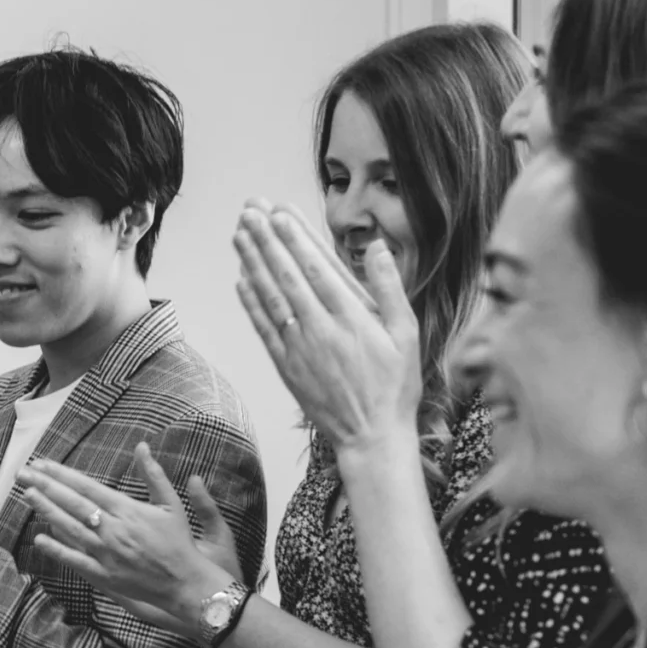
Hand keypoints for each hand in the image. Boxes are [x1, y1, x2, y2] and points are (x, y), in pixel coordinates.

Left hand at [15, 444, 238, 631]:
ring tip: (27, 495)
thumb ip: (154, 475)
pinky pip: (75, 560)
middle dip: (45, 487)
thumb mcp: (172, 504)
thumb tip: (142, 446)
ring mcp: (106, 553)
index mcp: (127, 510)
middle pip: (72, 504)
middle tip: (23, 474)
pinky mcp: (104, 575)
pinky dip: (56, 549)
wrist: (186, 583)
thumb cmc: (180, 542)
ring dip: (46, 511)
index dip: (62, 475)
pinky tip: (39, 538)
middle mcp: (113, 530)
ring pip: (69, 528)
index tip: (43, 464)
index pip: (87, 488)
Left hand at [234, 205, 423, 464]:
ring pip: (270, 297)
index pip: (315, 267)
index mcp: (352, 317)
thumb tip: (378, 247)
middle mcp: (320, 328)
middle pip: (286, 276)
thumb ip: (390, 288)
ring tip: (239, 235)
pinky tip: (240, 281)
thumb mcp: (407, 335)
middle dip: (266, 241)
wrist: (371, 436)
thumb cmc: (395, 385)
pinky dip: (250, 303)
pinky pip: (263, 328)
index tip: (279, 212)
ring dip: (252, 264)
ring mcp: (299, 348)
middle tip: (250, 212)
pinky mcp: (286, 366)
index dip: (294, 237)